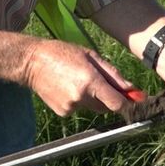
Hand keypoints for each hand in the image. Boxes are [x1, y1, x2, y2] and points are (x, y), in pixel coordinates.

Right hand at [22, 39, 136, 116]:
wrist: (32, 62)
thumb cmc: (63, 53)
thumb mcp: (91, 56)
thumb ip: (113, 74)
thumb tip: (131, 89)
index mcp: (91, 81)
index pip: (117, 103)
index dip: (127, 102)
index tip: (132, 99)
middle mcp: (81, 97)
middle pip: (106, 107)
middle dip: (108, 97)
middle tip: (98, 80)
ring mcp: (70, 107)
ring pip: (92, 107)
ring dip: (92, 98)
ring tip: (77, 79)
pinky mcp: (62, 112)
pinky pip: (79, 108)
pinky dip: (78, 100)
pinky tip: (67, 86)